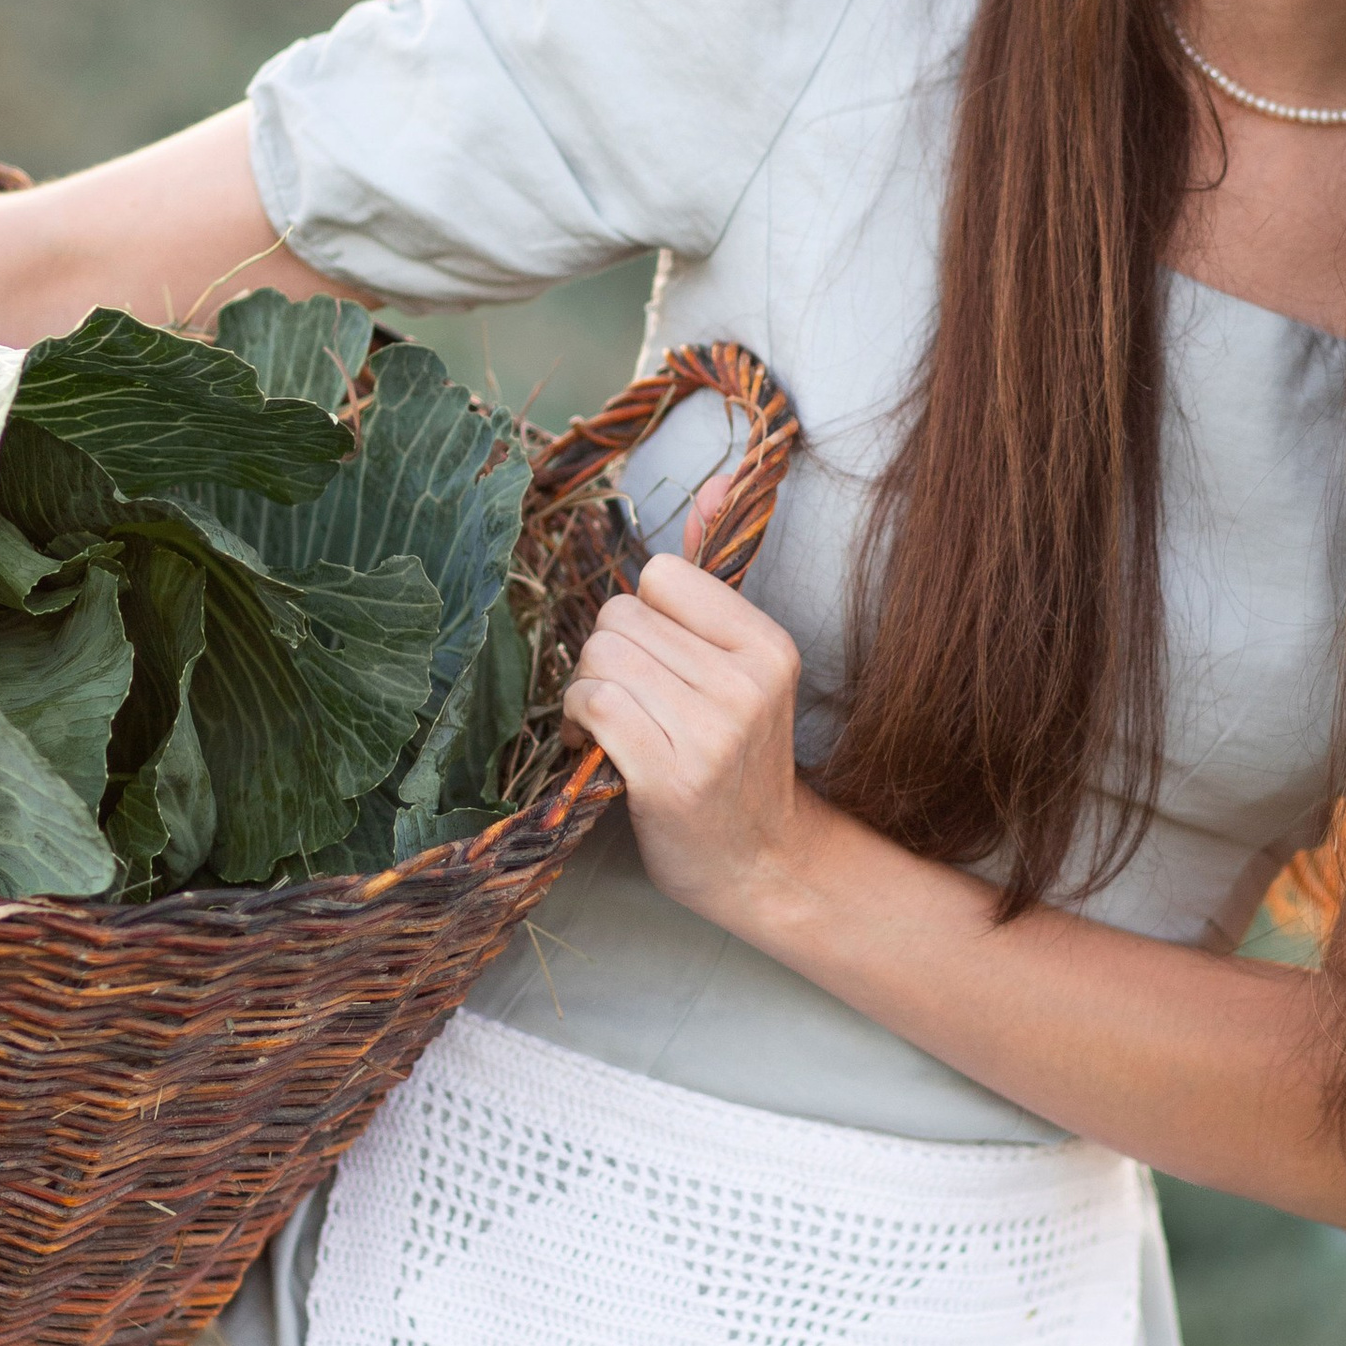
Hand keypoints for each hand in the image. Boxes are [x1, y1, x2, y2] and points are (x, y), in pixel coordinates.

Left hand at [560, 473, 811, 927]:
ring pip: (598, 657)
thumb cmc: (737, 762)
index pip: (661, 575)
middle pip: (619, 615)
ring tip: (612, 725)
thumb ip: (715, 582)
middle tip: (628, 698)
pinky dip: (578, 722)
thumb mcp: (745, 667)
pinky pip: (591, 704)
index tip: (654, 658)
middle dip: (606, 655)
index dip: (643, 615)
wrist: (761, 863)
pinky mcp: (669, 775)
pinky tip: (597, 748)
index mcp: (767, 646)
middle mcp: (745, 683)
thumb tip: (719, 481)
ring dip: (587, 690)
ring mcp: (710, 731)